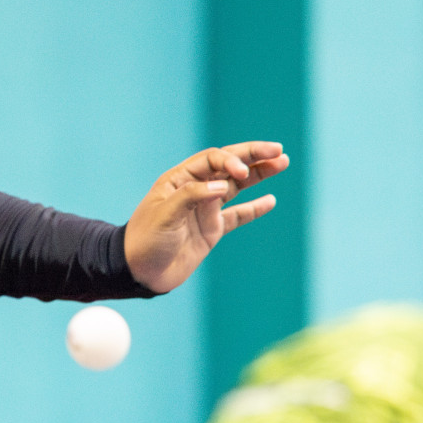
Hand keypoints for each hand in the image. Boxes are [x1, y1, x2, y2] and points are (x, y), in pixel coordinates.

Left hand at [124, 141, 289, 293]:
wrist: (140, 272)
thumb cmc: (145, 240)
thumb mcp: (164, 215)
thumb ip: (191, 196)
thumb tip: (222, 185)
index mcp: (179, 180)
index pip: (211, 160)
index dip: (230, 161)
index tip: (241, 173)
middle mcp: (194, 191)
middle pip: (228, 166)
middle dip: (253, 156)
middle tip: (279, 150)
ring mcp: (205, 210)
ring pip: (237, 187)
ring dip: (259, 175)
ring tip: (282, 163)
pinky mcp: (211, 230)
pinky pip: (237, 215)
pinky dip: (254, 208)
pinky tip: (270, 200)